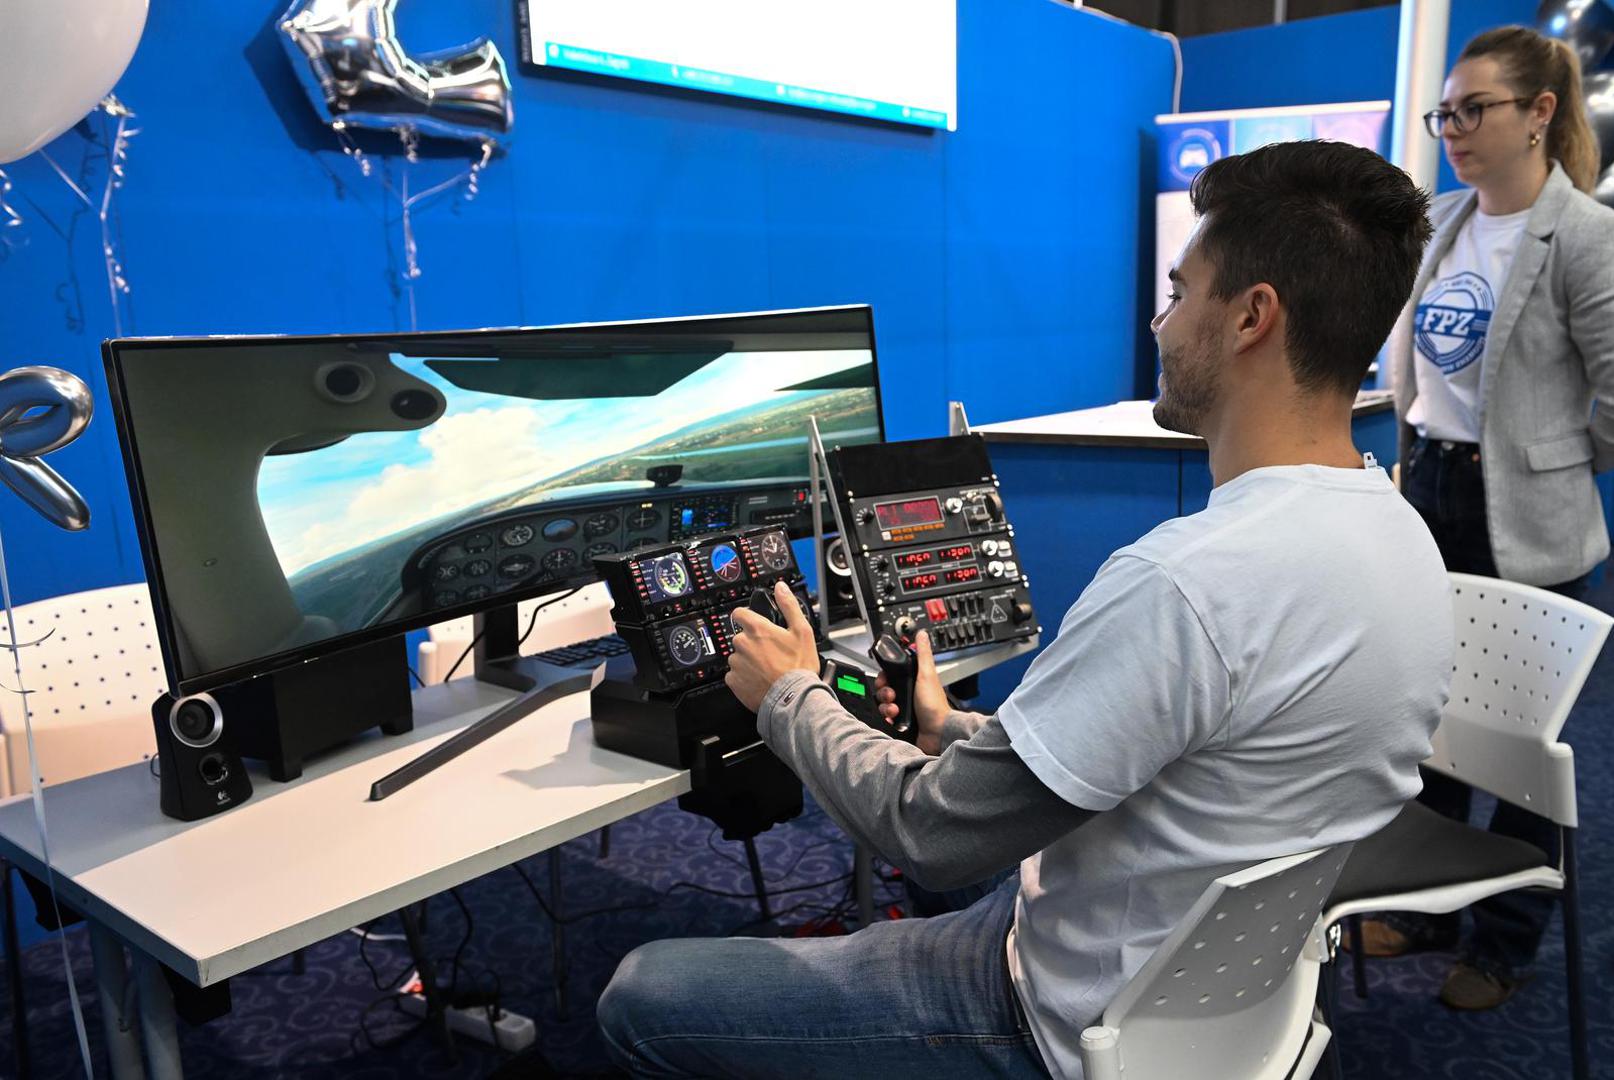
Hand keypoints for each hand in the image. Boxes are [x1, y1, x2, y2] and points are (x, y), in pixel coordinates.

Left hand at [724, 579, 820, 711]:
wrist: (793, 698)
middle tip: (770, 653)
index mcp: (757, 629)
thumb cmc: (799, 667)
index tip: (754, 624)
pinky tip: (759, 679)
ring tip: (766, 668)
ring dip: (748, 660)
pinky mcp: (733, 681)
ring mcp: (736, 663)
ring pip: (738, 656)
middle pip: (741, 637)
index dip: (747, 617)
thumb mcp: (802, 631)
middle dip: (752, 643)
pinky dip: (744, 677)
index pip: (739, 613)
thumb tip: (781, 588)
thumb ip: (789, 605)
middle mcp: (743, 644)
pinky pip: (734, 675)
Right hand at [875, 630, 949, 753]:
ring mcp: (904, 707)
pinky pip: (885, 717)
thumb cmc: (935, 706)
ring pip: (883, 703)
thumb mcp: (927, 674)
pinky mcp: (901, 721)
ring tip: (895, 709)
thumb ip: (923, 654)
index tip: (885, 679)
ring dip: (886, 706)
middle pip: (885, 688)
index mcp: (914, 680)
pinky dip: (887, 717)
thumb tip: (922, 634)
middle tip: (892, 695)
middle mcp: (908, 693)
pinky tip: (894, 718)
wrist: (937, 733)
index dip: (885, 675)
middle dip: (884, 692)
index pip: (891, 673)